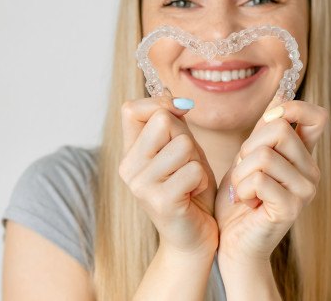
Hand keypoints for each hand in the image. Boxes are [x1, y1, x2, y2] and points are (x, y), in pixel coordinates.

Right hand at [119, 96, 217, 256]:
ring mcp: (141, 185)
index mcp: (130, 153)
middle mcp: (128, 168)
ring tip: (190, 181)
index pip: (131, 109)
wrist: (194, 237)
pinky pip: (193, 170)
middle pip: (163, 121)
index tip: (179, 113)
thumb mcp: (182, 151)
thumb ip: (173, 124)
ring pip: (183, 145)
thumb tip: (169, 92)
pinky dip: (202, 180)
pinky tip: (193, 194)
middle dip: (186, 137)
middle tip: (187, 162)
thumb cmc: (190, 190)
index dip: (159, 103)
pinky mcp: (160, 201)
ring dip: (197, 162)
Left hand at [215, 97, 328, 264]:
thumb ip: (265, 131)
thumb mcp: (249, 158)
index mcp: (303, 156)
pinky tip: (245, 202)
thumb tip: (281, 95)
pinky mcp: (291, 208)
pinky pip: (258, 179)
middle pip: (279, 129)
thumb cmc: (240, 199)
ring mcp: (304, 191)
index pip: (317, 117)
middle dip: (248, 145)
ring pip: (264, 155)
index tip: (269, 119)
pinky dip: (241, 189)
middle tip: (244, 169)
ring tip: (243, 189)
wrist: (232, 242)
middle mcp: (310, 171)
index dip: (292, 108)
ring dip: (240, 172)